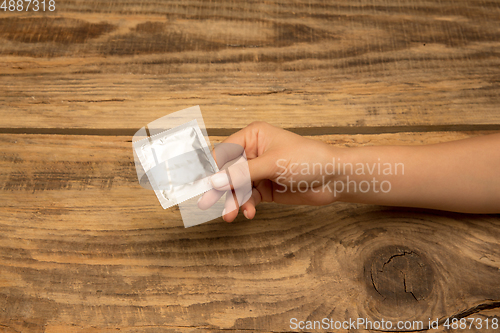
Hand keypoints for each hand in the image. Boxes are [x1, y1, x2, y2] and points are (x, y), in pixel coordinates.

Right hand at [199, 121, 343, 221]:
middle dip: (220, 189)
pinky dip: (246, 205)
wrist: (334, 178)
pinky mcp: (266, 188)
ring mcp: (259, 171)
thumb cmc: (308, 159)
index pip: (224, 152)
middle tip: (207, 204)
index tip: (200, 184)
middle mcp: (253, 152)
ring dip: (234, 201)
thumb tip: (215, 180)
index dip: (211, 169)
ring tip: (231, 215)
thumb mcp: (272, 163)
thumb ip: (242, 173)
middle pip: (227, 172)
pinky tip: (249, 213)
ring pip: (236, 188)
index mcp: (253, 136)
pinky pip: (248, 197)